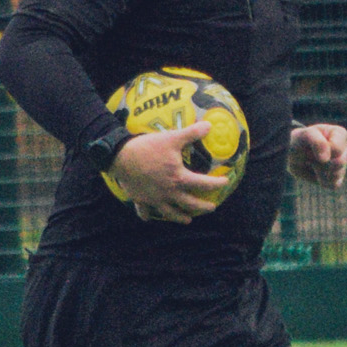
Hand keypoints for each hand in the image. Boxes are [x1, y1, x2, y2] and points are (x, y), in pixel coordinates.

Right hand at [109, 120, 226, 223]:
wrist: (121, 156)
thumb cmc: (148, 147)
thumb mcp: (172, 138)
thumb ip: (191, 134)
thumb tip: (209, 125)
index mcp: (179, 178)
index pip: (203, 184)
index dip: (217, 184)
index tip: (224, 182)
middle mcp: (169, 193)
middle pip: (190, 204)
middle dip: (203, 207)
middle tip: (211, 207)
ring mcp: (154, 199)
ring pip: (170, 213)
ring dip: (181, 217)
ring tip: (188, 220)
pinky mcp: (140, 200)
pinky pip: (145, 211)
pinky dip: (147, 215)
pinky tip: (149, 217)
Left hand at [288, 123, 346, 188]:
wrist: (293, 155)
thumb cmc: (300, 141)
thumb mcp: (304, 135)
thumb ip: (317, 142)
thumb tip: (326, 159)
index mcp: (340, 134)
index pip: (337, 148)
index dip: (321, 151)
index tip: (310, 146)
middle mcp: (345, 148)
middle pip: (339, 162)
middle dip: (319, 161)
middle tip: (309, 156)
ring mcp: (343, 164)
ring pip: (336, 174)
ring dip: (319, 170)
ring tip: (311, 163)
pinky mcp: (338, 178)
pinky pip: (334, 185)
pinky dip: (321, 180)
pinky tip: (315, 173)